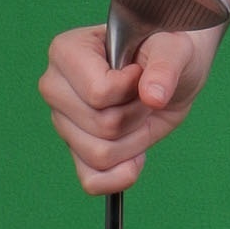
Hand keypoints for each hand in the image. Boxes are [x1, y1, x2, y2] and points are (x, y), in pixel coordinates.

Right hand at [39, 18, 220, 196]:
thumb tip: (153, 97)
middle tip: (143, 94)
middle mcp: (55, 87)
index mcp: (66, 52)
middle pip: (102, 126)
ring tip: (140, 114)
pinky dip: (120, 176)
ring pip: (100, 155)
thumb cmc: (166, 49)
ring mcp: (62, 122)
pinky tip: (137, 156)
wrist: (172, 71)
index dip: (132, 89)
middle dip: (137, 115)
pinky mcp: (76, 151)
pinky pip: (91, 180)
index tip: (139, 71)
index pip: (98, 93)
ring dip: (135, 140)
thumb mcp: (174, 47)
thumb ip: (165, 66)